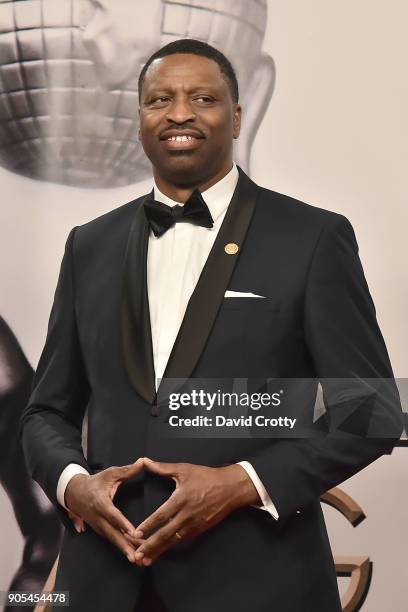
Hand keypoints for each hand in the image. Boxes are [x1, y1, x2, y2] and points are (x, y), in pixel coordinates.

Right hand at [64, 458, 144, 562]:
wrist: (74, 493)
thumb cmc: (95, 482)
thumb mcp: (110, 473)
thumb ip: (127, 470)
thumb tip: (143, 461)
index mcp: (101, 503)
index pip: (114, 515)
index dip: (124, 525)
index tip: (134, 533)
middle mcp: (98, 518)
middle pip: (113, 534)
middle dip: (126, 546)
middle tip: (139, 555)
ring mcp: (98, 526)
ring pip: (113, 540)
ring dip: (125, 550)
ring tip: (139, 560)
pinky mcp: (100, 531)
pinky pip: (112, 541)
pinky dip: (122, 548)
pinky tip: (134, 556)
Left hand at [129, 458, 260, 565]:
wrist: (230, 488)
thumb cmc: (206, 476)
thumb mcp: (184, 469)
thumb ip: (163, 468)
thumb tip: (145, 461)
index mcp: (181, 499)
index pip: (162, 515)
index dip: (149, 525)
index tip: (136, 533)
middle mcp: (187, 515)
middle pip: (167, 533)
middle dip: (151, 545)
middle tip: (137, 555)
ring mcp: (194, 524)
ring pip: (174, 541)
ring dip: (160, 550)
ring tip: (146, 560)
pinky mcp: (199, 530)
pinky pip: (183, 540)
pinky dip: (171, 547)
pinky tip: (162, 552)